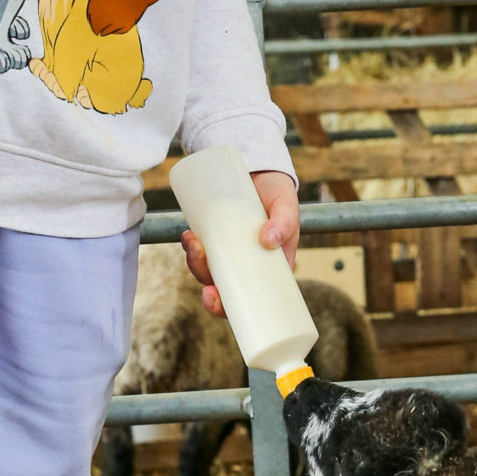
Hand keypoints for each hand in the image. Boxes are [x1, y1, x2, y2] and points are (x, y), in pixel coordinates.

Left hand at [182, 168, 300, 317]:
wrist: (259, 168)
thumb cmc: (278, 192)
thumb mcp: (287, 206)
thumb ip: (285, 222)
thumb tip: (268, 241)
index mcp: (268, 267)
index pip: (250, 297)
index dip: (230, 307)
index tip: (215, 302)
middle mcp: (245, 261)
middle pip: (225, 287)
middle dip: (209, 291)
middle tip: (204, 287)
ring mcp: (227, 248)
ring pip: (208, 268)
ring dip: (196, 263)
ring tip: (193, 243)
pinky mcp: (214, 232)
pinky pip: (200, 248)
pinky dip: (191, 246)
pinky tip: (189, 237)